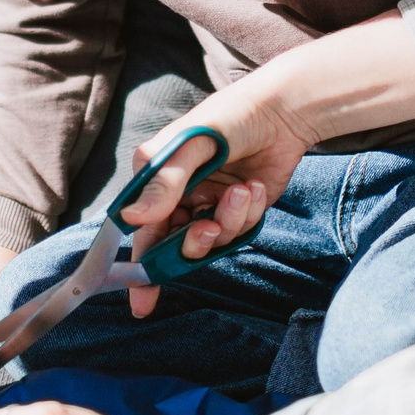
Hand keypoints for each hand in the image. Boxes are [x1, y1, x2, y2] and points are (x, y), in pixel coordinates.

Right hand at [118, 74, 314, 316]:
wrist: (282, 112)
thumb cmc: (229, 118)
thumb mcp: (190, 145)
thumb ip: (164, 183)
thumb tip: (133, 218)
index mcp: (157, 180)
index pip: (140, 230)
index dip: (139, 268)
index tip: (140, 302)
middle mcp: (180, 197)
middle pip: (175, 245)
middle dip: (192, 244)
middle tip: (209, 229)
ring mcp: (210, 205)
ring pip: (211, 241)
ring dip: (228, 220)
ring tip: (243, 191)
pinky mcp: (240, 212)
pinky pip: (239, 233)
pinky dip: (248, 214)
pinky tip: (256, 187)